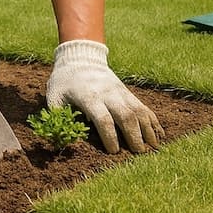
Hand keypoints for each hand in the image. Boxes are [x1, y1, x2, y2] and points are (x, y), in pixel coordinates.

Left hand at [46, 39, 162, 153]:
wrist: (80, 58)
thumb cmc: (64, 82)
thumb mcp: (54, 97)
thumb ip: (59, 117)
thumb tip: (64, 138)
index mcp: (89, 97)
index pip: (103, 119)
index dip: (110, 137)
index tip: (113, 152)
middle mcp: (108, 94)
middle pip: (126, 116)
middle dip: (134, 136)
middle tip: (138, 154)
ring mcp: (120, 92)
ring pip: (138, 111)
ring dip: (148, 129)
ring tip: (153, 147)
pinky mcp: (127, 92)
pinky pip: (143, 107)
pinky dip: (152, 121)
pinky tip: (158, 134)